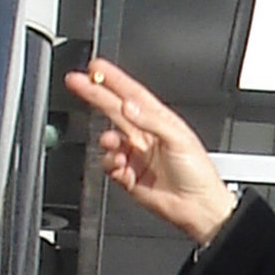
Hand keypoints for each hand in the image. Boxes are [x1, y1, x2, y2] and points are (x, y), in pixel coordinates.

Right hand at [65, 58, 235, 243]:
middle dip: (95, 95)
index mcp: (161, 122)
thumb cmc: (198, 173)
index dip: (114, 79)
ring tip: (112, 143)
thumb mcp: (178, 139)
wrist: (197, 207)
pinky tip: (122, 168)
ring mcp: (137, 156)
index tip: (96, 67)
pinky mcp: (129, 176)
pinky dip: (111, 164)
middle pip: (114, 110)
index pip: (133, 94)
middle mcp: (146, 136)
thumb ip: (151, 121)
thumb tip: (128, 106)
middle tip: (76, 82)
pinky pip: (110, 165)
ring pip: (109, 140)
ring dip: (107, 140)